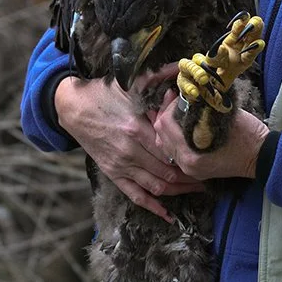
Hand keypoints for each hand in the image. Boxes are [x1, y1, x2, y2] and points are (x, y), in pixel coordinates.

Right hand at [55, 75, 203, 221]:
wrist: (72, 107)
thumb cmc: (104, 94)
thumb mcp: (131, 84)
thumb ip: (158, 77)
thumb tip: (182, 66)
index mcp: (138, 128)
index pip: (171, 149)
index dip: (191, 155)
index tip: (208, 156)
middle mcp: (130, 151)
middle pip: (168, 172)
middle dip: (191, 176)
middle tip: (210, 176)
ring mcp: (121, 165)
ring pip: (156, 187)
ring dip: (179, 192)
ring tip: (197, 190)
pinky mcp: (113, 173)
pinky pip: (135, 196)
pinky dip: (153, 207)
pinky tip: (169, 215)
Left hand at [153, 92, 269, 180]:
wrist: (264, 156)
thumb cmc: (248, 135)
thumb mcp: (223, 116)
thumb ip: (200, 108)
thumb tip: (184, 94)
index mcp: (190, 155)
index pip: (165, 125)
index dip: (169, 106)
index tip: (179, 95)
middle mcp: (186, 165)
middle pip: (160, 136)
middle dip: (166, 115)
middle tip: (175, 100)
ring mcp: (191, 169)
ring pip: (166, 144)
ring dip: (169, 127)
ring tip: (179, 112)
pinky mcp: (197, 169)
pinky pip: (176, 151)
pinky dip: (176, 137)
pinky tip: (184, 126)